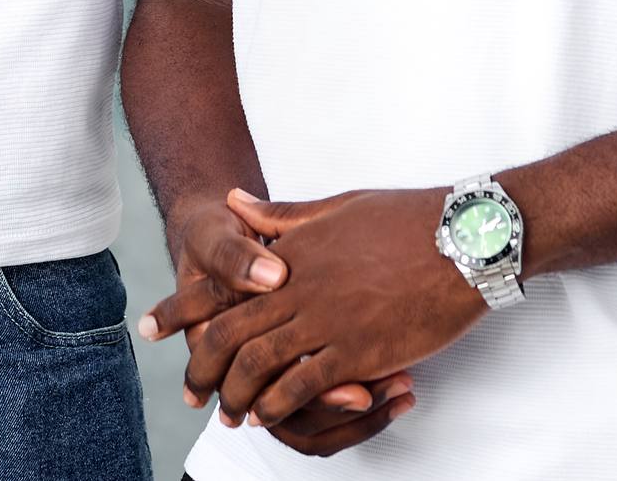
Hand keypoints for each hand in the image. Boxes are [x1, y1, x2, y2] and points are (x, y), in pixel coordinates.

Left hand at [185, 186, 481, 431]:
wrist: (462, 237)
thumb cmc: (405, 219)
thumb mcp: (335, 206)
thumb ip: (281, 215)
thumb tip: (237, 201)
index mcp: (290, 252)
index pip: (221, 285)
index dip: (183, 311)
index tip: (154, 328)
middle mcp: (298, 286)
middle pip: (230, 332)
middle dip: (202, 366)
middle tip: (189, 393)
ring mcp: (327, 319)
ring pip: (259, 363)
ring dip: (236, 393)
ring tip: (226, 413)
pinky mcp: (358, 349)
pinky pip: (304, 384)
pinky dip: (279, 402)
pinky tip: (267, 415)